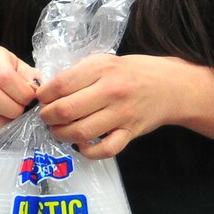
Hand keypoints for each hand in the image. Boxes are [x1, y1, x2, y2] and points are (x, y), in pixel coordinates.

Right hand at [0, 45, 39, 138]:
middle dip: (12, 111)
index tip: (31, 100)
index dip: (22, 94)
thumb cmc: (4, 73)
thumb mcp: (19, 68)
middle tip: (21, 113)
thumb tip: (41, 94)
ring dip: (2, 124)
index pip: (4, 77)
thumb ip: (31, 79)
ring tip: (12, 121)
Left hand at [37, 53, 185, 158]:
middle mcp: (111, 91)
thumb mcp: (104, 62)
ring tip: (58, 130)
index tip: (41, 99)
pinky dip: (89, 152)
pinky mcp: (131, 132)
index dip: (43, 95)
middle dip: (47, 117)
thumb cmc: (132, 72)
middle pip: (66, 110)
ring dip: (61, 134)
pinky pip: (105, 150)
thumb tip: (47, 90)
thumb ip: (78, 73)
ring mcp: (122, 114)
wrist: (172, 86)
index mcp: (101, 69)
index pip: (60, 84)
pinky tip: (82, 145)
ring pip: (81, 131)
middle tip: (46, 117)